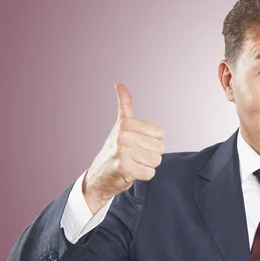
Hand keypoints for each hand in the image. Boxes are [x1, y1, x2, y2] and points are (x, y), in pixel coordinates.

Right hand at [82, 83, 164, 213]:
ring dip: (146, 165)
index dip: (151, 141)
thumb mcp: (120, 125)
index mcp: (126, 123)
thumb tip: (119, 84)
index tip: (136, 143)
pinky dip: (143, 176)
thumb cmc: (115, 150)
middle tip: (134, 156)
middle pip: (160, 148)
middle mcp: (123, 135)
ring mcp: (123, 152)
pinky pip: (150, 173)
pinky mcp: (125, 169)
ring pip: (156, 161)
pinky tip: (131, 173)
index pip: (160, 133)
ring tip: (132, 163)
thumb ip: (124, 105)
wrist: (99, 176)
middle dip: (149, 155)